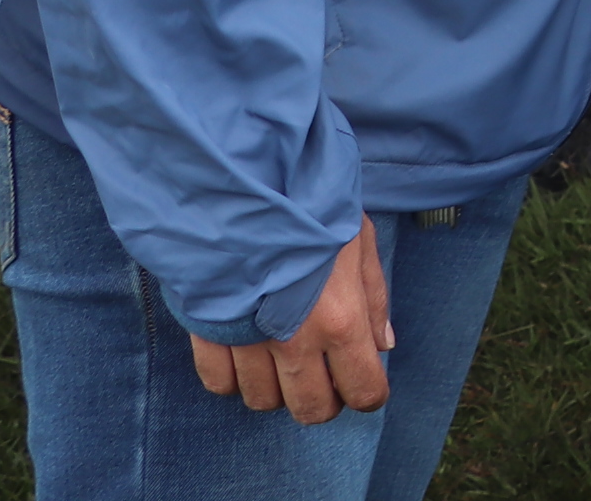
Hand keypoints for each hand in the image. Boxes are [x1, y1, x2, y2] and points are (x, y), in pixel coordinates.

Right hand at [189, 220, 392, 423]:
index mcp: (341, 319)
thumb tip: (382, 345)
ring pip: (263, 400)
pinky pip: (219, 383)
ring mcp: (248, 341)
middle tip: (323, 375)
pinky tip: (244, 351)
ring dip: (276, 387)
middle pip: (311, 408)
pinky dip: (233, 377)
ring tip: (281, 355)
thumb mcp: (357, 240)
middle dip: (323, 399)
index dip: (367, 393)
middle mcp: (295, 341)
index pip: (363, 391)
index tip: (363, 384)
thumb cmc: (308, 205)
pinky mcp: (208, 333)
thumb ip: (373, 298)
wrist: (244, 181)